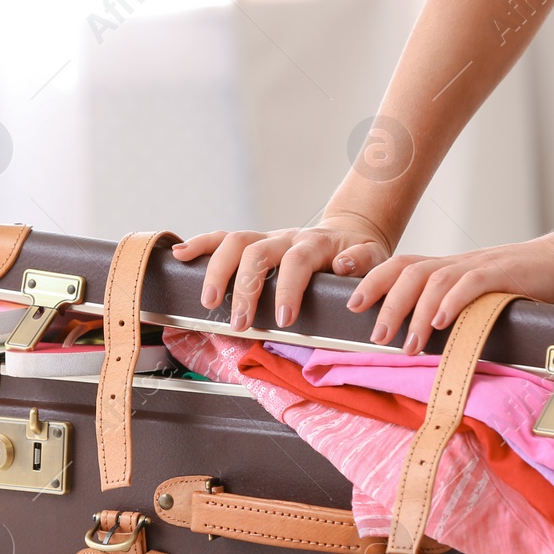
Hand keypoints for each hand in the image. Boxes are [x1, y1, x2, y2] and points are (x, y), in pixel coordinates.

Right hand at [171, 215, 392, 329]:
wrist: (350, 231)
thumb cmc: (359, 253)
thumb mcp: (373, 256)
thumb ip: (361, 261)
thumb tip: (342, 265)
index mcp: (315, 244)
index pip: (297, 261)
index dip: (289, 288)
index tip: (284, 319)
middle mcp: (286, 237)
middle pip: (256, 252)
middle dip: (244, 288)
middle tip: (240, 323)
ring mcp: (267, 238)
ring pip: (234, 242)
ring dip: (217, 270)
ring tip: (209, 302)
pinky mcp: (253, 242)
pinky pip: (222, 238)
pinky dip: (200, 244)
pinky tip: (180, 256)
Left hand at [348, 230, 553, 352]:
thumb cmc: (527, 284)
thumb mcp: (484, 298)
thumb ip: (458, 313)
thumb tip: (429, 344)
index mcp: (450, 269)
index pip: (401, 267)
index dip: (372, 279)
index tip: (350, 302)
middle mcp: (458, 264)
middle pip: (407, 271)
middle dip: (383, 301)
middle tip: (373, 335)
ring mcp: (479, 266)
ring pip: (432, 280)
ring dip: (414, 312)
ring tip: (405, 343)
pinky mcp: (504, 273)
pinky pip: (471, 284)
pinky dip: (452, 302)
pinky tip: (441, 323)